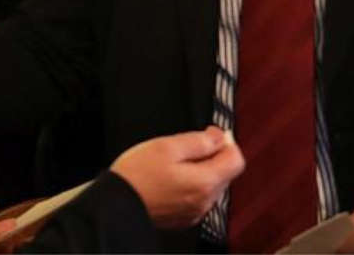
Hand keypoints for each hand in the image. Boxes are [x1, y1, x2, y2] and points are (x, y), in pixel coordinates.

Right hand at [110, 125, 244, 229]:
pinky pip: (197, 197)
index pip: (236, 160)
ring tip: (174, 162)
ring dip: (201, 170)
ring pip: (211, 185)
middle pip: (225, 173)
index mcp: (204, 182)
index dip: (226, 142)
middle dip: (212, 156)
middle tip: (187, 146)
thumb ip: (199, 141)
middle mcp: (204, 201)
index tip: (211, 134)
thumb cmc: (137, 175)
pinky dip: (191, 185)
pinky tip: (170, 178)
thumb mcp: (168, 146)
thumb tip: (218, 137)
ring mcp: (195, 212)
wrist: (117, 204)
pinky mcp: (183, 218)